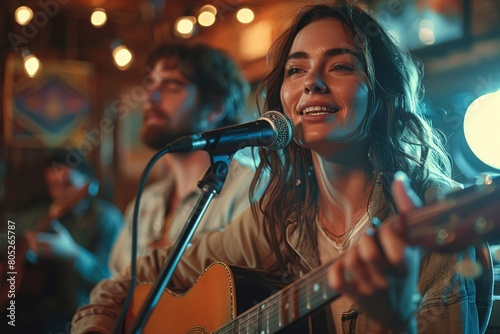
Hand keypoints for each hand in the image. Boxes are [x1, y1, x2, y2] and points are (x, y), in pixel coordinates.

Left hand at [24, 220, 77, 260]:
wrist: (72, 255)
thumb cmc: (68, 243)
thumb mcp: (64, 233)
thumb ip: (58, 227)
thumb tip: (53, 221)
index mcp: (52, 240)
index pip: (39, 237)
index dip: (32, 234)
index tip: (27, 232)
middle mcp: (49, 246)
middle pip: (35, 243)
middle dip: (30, 239)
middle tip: (27, 235)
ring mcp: (48, 252)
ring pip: (35, 249)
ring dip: (31, 245)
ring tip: (29, 241)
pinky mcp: (48, 256)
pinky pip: (38, 254)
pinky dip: (33, 250)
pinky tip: (31, 247)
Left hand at [327, 171, 421, 331]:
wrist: (395, 313)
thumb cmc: (403, 271)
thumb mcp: (412, 245)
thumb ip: (408, 210)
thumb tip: (400, 178)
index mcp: (407, 264)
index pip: (394, 241)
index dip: (387, 231)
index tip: (387, 231)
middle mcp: (390, 279)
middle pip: (368, 251)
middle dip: (365, 239)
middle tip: (369, 240)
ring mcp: (371, 289)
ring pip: (351, 261)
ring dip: (351, 253)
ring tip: (359, 254)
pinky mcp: (355, 297)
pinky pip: (336, 279)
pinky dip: (336, 269)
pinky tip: (344, 266)